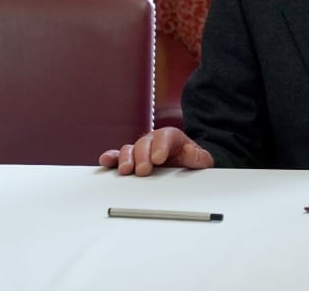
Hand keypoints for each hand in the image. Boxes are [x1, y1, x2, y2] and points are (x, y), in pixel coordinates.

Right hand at [97, 127, 215, 175]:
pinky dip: (111, 158)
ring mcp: (140, 150)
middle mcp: (153, 141)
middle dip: (143, 156)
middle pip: (145, 143)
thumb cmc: (191, 160)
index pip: (165, 136)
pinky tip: (106, 162)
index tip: (159, 158)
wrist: (184, 164)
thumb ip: (199, 157)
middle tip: (143, 170)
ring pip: (129, 149)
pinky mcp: (130, 160)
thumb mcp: (202, 160)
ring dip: (126, 159)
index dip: (161, 146)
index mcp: (172, 137)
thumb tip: (190, 151)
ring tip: (125, 171)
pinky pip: (117, 157)